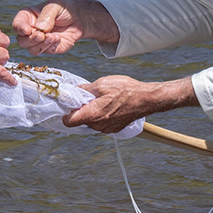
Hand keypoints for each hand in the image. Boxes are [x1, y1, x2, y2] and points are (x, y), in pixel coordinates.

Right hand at [12, 0, 118, 54]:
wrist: (79, 18)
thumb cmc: (65, 9)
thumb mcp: (55, 6)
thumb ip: (47, 15)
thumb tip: (40, 28)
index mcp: (28, 18)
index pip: (17, 25)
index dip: (20, 28)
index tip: (27, 30)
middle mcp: (31, 31)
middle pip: (22, 41)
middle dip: (31, 40)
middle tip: (41, 35)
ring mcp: (39, 41)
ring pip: (32, 49)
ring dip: (41, 45)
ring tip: (53, 36)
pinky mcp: (49, 48)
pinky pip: (45, 52)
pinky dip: (51, 46)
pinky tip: (58, 38)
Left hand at [64, 75, 197, 133]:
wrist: (146, 99)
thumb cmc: (126, 90)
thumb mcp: (102, 84)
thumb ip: (85, 89)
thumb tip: (74, 91)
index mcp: (92, 115)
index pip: (68, 122)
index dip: (65, 113)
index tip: (68, 105)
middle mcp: (98, 125)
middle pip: (80, 121)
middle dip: (81, 110)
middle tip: (89, 97)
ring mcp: (107, 129)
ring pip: (91, 122)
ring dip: (93, 112)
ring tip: (103, 100)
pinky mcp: (114, 129)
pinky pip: (102, 123)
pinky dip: (102, 115)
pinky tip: (110, 105)